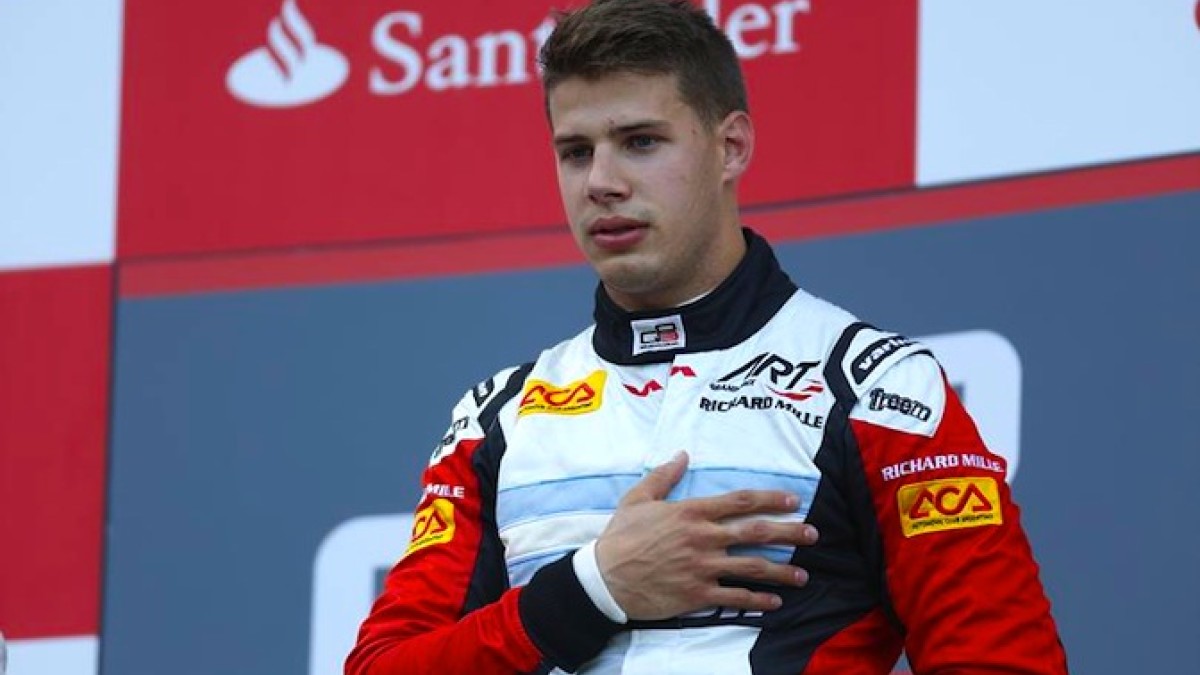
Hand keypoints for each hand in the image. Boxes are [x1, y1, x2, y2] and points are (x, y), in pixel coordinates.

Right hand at [594, 451, 817, 620]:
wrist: (604, 578)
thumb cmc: (620, 537)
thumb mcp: (638, 498)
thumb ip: (663, 475)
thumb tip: (682, 454)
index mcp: (691, 512)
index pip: (739, 502)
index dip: (770, 499)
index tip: (792, 500)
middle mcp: (702, 538)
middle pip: (755, 532)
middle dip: (788, 532)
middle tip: (812, 533)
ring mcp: (701, 568)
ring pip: (751, 568)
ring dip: (781, 571)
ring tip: (802, 575)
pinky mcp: (697, 595)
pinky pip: (735, 598)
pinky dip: (757, 600)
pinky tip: (774, 602)